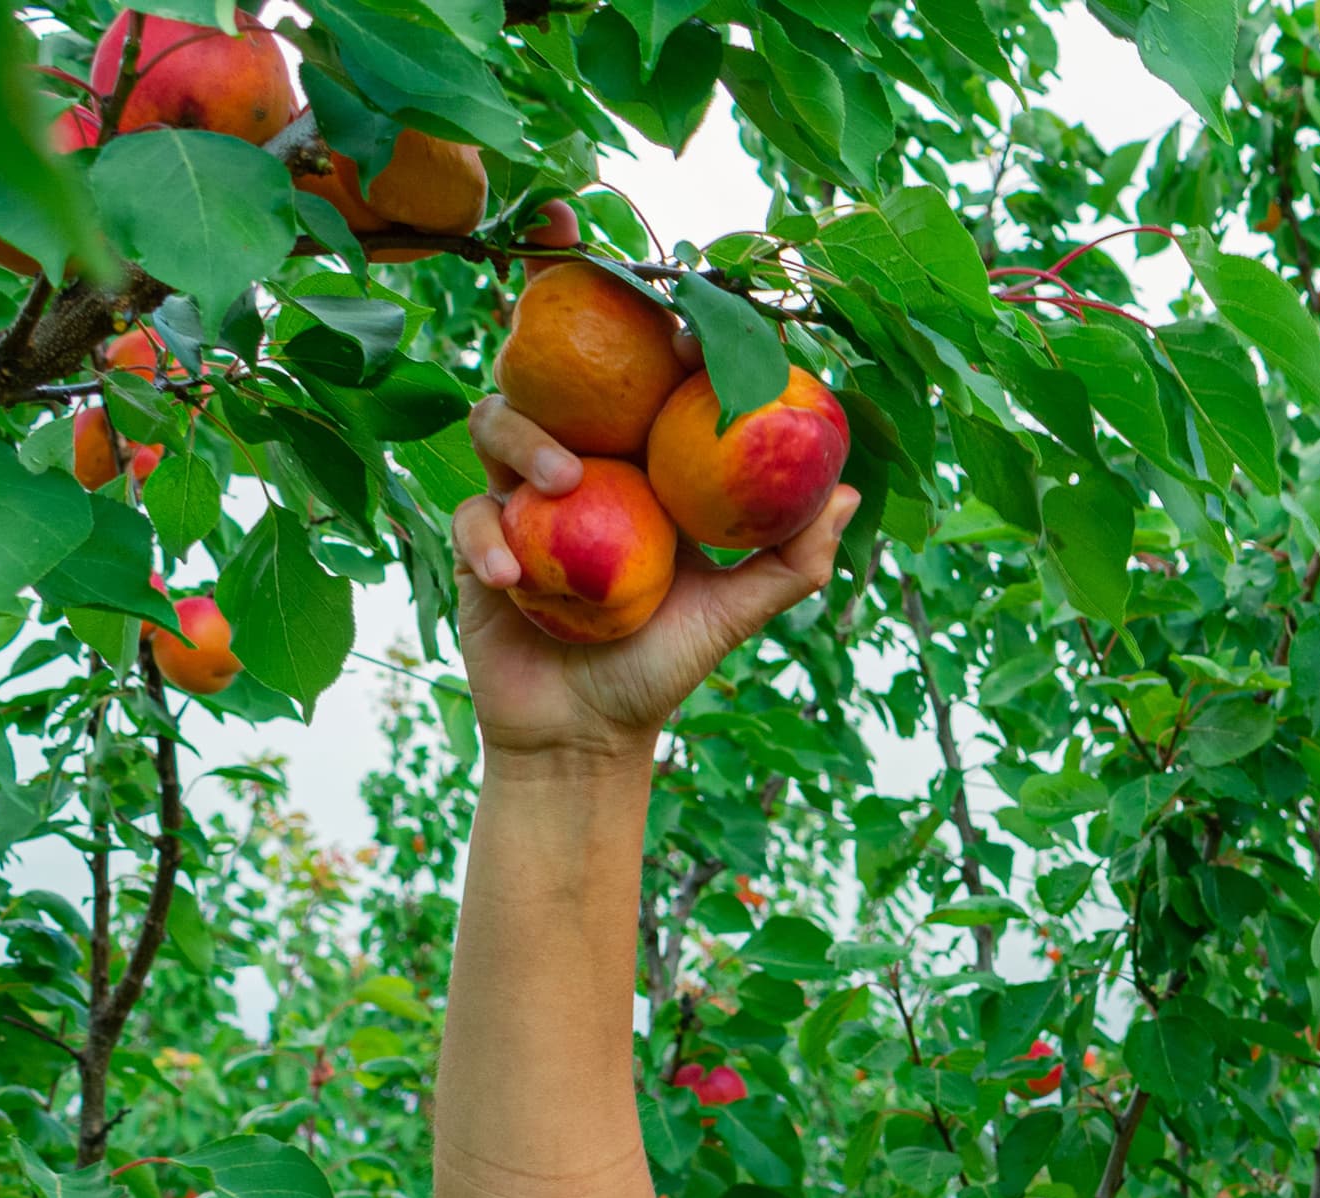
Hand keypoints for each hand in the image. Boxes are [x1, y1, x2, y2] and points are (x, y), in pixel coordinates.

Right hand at [448, 382, 858, 767]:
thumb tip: (848, 496)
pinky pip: (471, 514)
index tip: (690, 341)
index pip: (645, 387)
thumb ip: (791, 560)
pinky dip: (487, 537)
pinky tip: (511, 577)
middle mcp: (581, 470)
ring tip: (563, 483)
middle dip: (565, 352)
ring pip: (498, 422)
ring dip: (526, 439)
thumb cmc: (662, 667)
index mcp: (642, 470)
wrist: (585, 734)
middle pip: (558, 381)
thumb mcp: (734, 613)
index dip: (661, 347)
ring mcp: (523, 501)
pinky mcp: (480, 541)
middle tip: (602, 372)